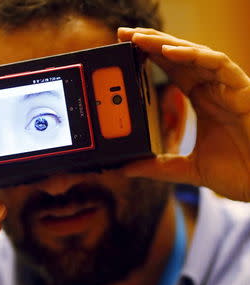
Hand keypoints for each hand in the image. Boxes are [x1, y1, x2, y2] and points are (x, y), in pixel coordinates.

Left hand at [118, 27, 249, 201]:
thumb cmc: (239, 172)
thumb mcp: (189, 169)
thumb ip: (159, 166)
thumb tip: (127, 169)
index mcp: (202, 100)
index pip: (172, 70)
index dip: (150, 56)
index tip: (125, 48)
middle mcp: (213, 89)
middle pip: (180, 56)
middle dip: (152, 42)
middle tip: (124, 33)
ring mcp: (227, 88)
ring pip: (196, 55)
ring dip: (166, 44)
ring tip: (139, 38)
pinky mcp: (242, 90)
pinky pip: (218, 64)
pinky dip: (194, 56)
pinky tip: (169, 52)